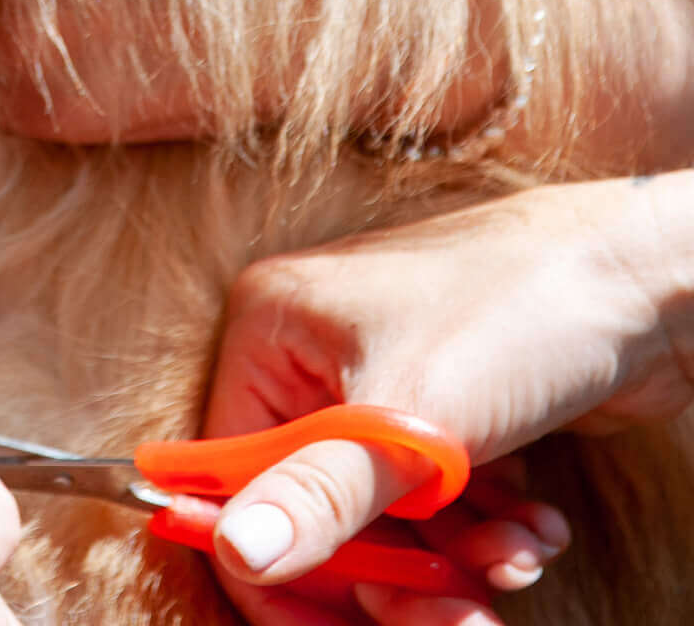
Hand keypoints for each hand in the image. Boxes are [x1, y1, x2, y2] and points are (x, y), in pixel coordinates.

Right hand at [201, 174, 693, 624]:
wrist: (642, 282)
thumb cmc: (513, 315)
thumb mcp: (408, 423)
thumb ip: (318, 496)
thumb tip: (234, 550)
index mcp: (271, 331)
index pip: (232, 474)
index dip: (280, 561)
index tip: (351, 625)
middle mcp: (313, 352)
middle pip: (314, 505)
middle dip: (393, 573)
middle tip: (459, 617)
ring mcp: (379, 376)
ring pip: (385, 515)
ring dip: (452, 557)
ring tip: (519, 557)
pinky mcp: (443, 404)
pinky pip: (437, 500)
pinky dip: (484, 529)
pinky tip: (535, 528)